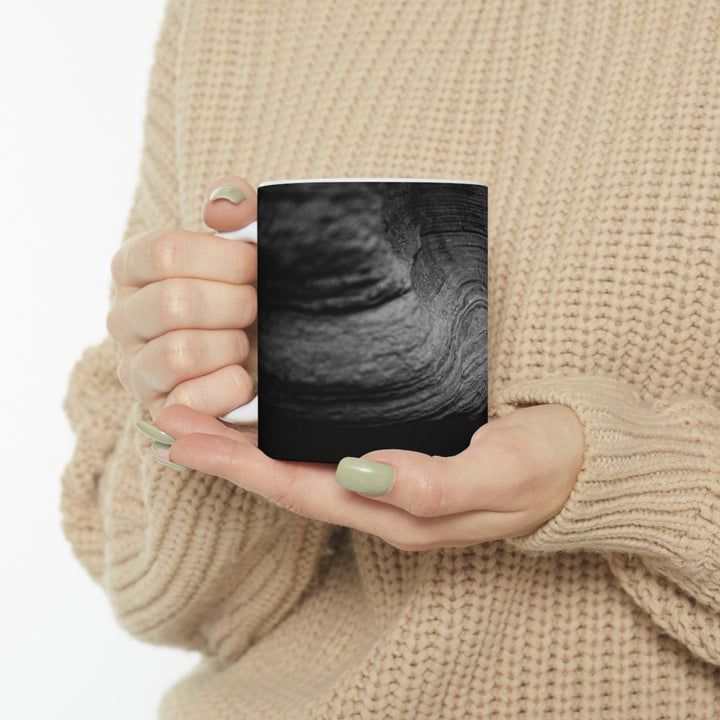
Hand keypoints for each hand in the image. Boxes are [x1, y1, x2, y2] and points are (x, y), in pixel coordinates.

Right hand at [107, 177, 258, 418]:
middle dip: (235, 305)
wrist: (273, 350)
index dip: (225, 260)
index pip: (165, 252)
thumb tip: (221, 209)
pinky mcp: (158, 411)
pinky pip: (188, 401)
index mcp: (135, 267)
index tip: (255, 266)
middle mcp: (123, 316)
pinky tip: (244, 377)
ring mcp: (135, 367)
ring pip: (179, 353)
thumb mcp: (252, 242)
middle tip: (255, 307)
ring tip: (244, 342)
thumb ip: (240, 208)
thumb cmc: (255, 289)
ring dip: (231, 345)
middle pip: (174, 303)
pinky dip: (228, 387)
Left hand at [149, 403, 583, 549]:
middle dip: (224, 454)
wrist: (577, 462)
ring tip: (197, 416)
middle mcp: (381, 501)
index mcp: (398, 511)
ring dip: (246, 445)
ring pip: (300, 467)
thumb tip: (364, 472)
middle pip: (286, 480)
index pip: (301, 489)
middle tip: (167, 420)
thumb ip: (435, 481)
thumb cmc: (543, 465)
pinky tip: (266, 415)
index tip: (184, 439)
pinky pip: (325, 450)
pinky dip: (284, 434)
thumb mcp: (501, 473)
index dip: (239, 466)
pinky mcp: (397, 456)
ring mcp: (386, 481)